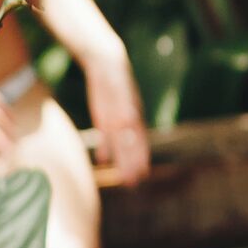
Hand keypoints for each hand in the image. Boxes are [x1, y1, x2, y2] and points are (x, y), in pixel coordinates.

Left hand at [87, 65, 149, 185]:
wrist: (106, 62)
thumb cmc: (114, 75)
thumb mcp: (119, 89)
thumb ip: (124, 105)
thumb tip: (129, 121)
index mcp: (132, 116)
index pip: (138, 141)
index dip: (141, 157)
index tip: (143, 173)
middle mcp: (126, 121)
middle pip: (129, 147)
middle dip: (131, 165)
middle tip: (133, 184)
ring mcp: (115, 121)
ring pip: (119, 146)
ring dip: (121, 162)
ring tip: (125, 179)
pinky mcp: (104, 118)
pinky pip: (105, 137)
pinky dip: (105, 149)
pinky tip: (103, 161)